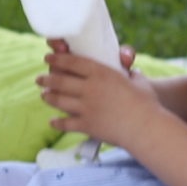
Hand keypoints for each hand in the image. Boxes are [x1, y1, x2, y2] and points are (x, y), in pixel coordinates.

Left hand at [39, 44, 161, 150]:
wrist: (147, 128)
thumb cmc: (147, 103)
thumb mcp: (137, 81)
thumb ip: (129, 74)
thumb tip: (131, 71)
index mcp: (101, 73)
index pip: (71, 62)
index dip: (57, 59)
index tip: (48, 58)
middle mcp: (90, 88)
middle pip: (60, 80)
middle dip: (47, 78)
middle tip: (39, 78)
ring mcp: (86, 107)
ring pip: (59, 100)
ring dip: (49, 97)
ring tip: (43, 95)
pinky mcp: (87, 125)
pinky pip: (66, 123)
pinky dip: (57, 122)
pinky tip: (52, 121)